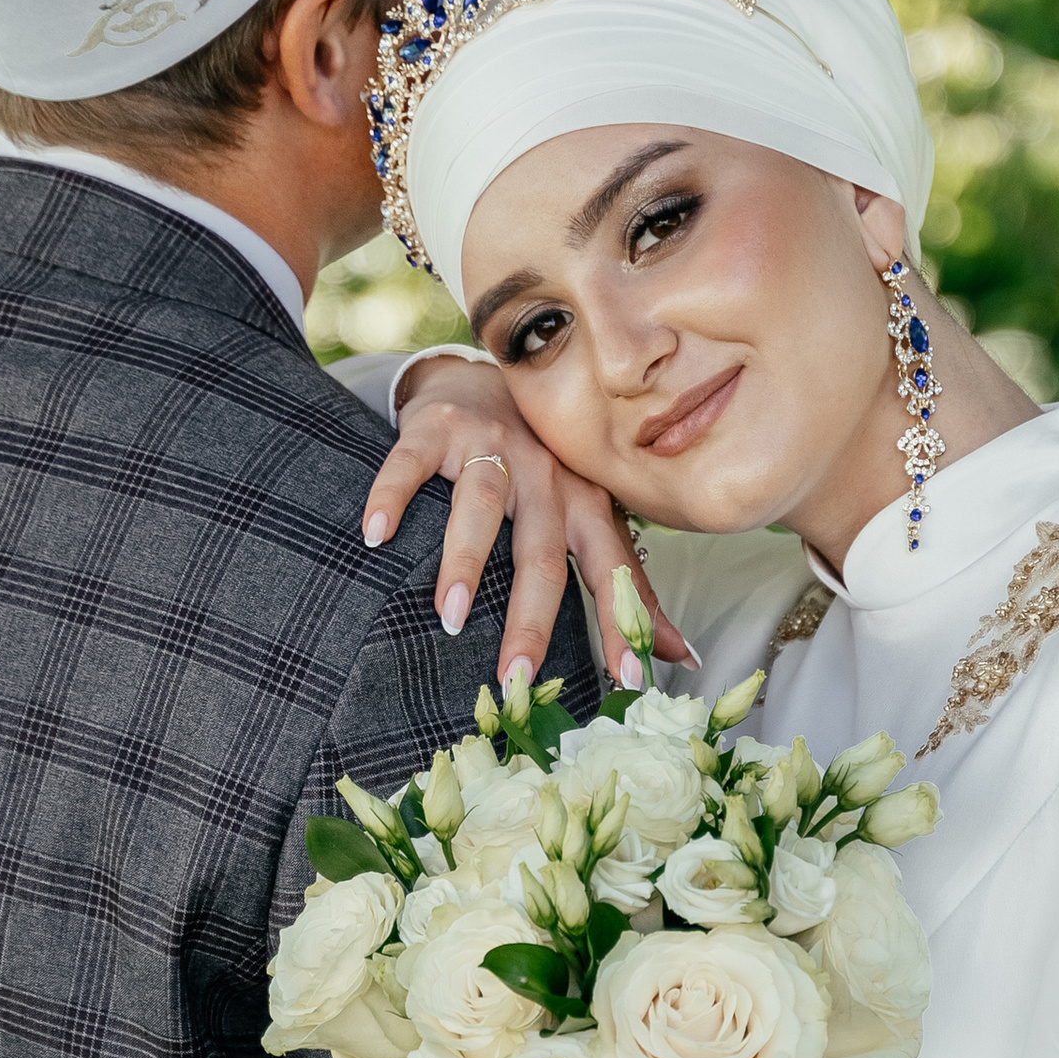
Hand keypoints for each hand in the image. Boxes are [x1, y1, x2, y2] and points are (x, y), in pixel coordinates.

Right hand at [361, 355, 692, 691]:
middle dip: (531, 619)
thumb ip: (627, 584)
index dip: (620, 622)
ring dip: (464, 561)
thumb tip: (682, 656)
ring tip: (450, 616)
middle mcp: (544, 475)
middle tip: (516, 677)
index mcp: (585, 503)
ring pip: (481, 507)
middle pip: (541, 552)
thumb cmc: (542, 466)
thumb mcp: (588, 516)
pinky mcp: (437, 429)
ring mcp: (490, 447)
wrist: (485, 380)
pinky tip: (376, 534)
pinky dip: (391, 497)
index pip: (608, 570)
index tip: (630, 678)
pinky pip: (412, 464)